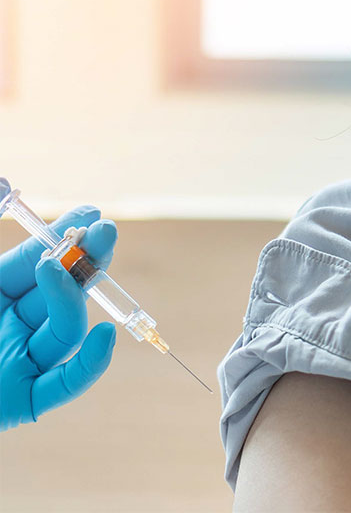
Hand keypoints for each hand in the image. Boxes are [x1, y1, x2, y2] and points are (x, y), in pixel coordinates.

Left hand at [0, 206, 117, 430]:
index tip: (90, 213)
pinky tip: (105, 337)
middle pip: (62, 292)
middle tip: (104, 231)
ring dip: (74, 299)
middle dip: (85, 261)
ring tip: (65, 272)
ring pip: (65, 331)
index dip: (63, 239)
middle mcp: (9, 326)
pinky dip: (90, 365)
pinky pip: (63, 385)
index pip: (35, 264)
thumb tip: (2, 185)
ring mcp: (16, 363)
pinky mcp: (20, 400)